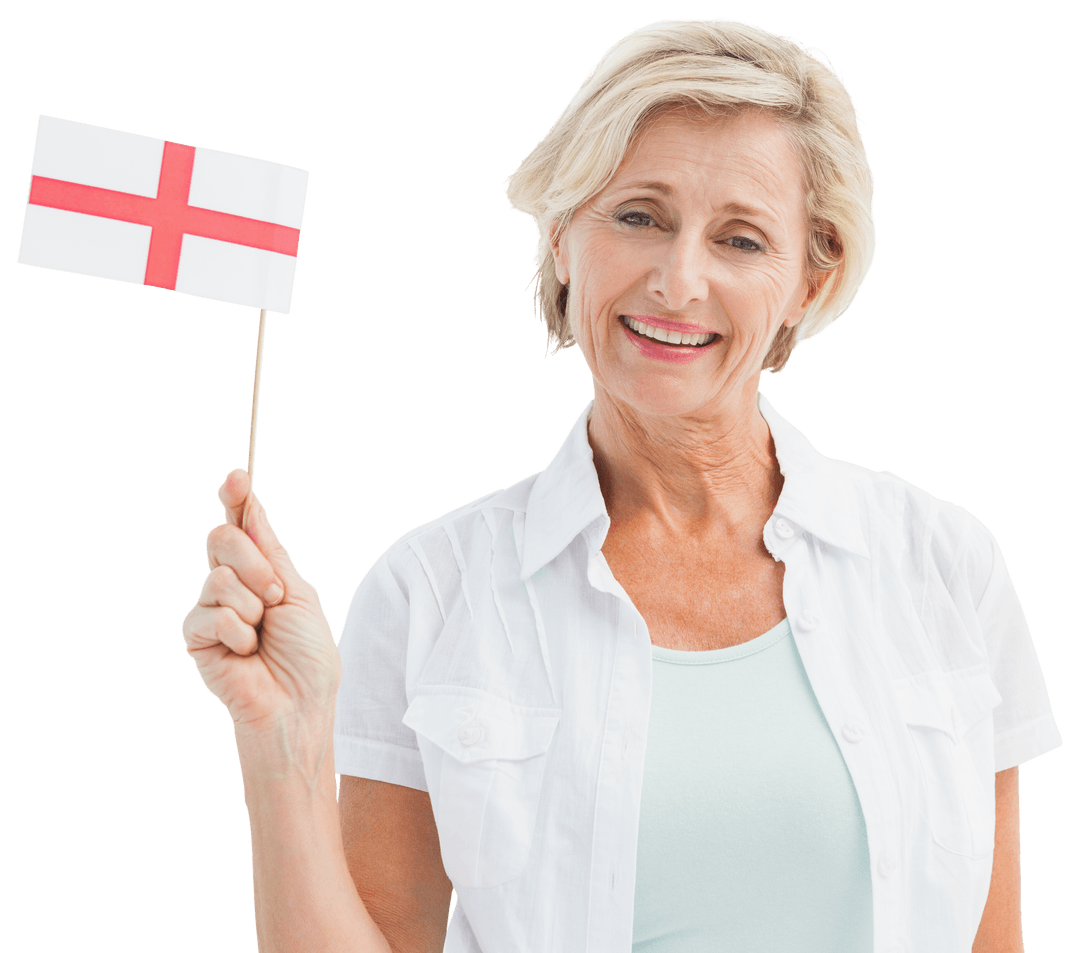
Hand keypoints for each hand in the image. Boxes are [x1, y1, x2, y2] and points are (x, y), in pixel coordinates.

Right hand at [182, 469, 339, 732]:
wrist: (299, 705)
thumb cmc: (308, 657)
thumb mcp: (300, 594)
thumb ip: (273, 554)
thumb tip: (252, 510)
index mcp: (263, 570)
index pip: (242, 525)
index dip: (237, 498)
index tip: (238, 476)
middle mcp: (233, 584)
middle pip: (223, 538)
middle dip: (257, 564)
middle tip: (277, 597)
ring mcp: (212, 608)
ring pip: (220, 577)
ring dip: (254, 606)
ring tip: (263, 634)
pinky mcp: (196, 636)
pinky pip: (212, 613)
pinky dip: (239, 633)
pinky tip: (247, 654)